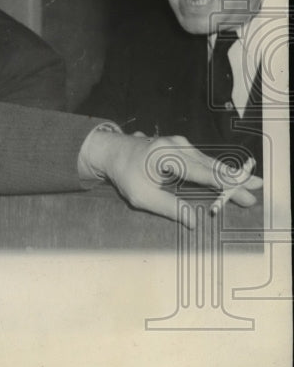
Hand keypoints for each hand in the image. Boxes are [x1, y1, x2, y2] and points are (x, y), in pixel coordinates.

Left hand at [80, 130, 263, 226]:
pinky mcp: (179, 146)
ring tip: (251, 185)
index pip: (202, 173)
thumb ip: (169, 208)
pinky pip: (202, 159)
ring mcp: (179, 144)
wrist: (110, 151)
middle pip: (211, 166)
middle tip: (257, 190)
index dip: (225, 186)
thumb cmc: (124, 174)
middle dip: (235, 180)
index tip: (244, 194)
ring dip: (229, 174)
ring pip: (209, 161)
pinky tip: (231, 177)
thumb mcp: (141, 196)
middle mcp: (176, 146)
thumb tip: (194, 222)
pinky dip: (217, 169)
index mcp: (167, 156)